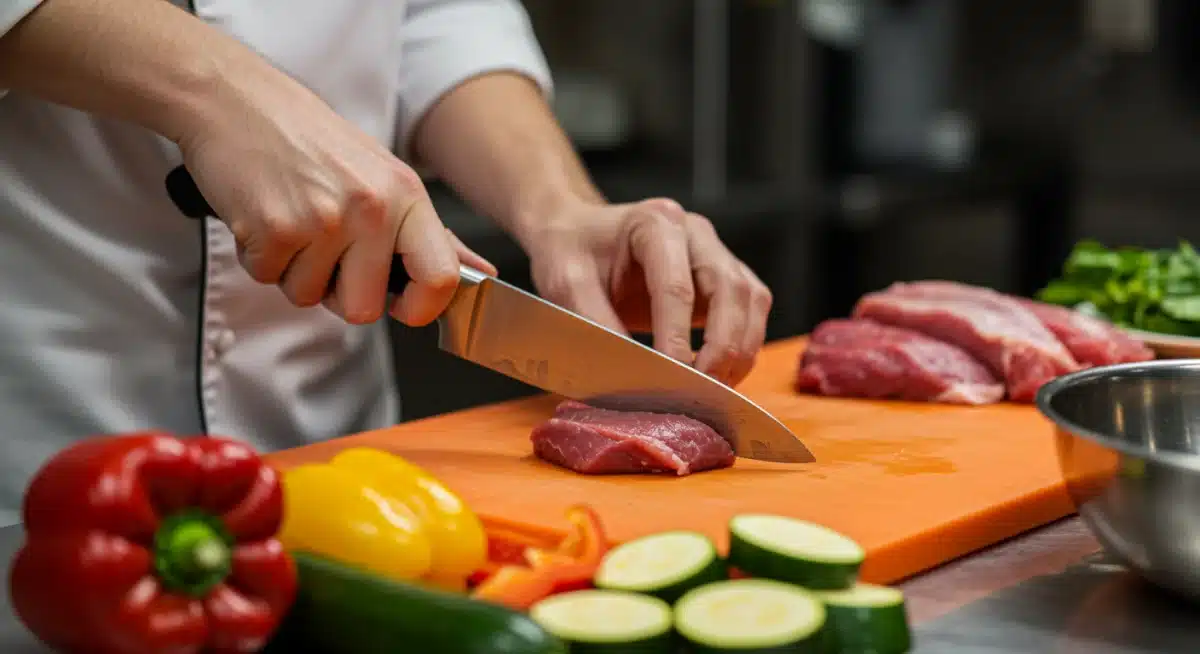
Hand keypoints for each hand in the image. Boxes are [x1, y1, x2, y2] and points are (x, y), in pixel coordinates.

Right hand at [173, 64, 487, 325]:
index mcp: (407, 196)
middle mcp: (372, 207)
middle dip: (337, 292)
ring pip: (309, 296)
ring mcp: (323, 219)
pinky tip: (264, 214)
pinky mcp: (274, 229)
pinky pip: (268, 278)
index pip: (441, 278)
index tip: (401, 305)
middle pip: (365, 308)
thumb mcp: (385, 177)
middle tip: (323, 247)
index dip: (421, 308)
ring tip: (292, 219)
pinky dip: (260, 257)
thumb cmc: (311, 141)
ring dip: (294, 270)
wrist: (235, 100)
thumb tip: (482, 274)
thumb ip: (433, 235)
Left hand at [523, 198, 772, 386]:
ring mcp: (715, 252)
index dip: (676, 336)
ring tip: (715, 389)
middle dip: (722, 346)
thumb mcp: (565, 284)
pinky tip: (720, 374)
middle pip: (730, 290)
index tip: (669, 376)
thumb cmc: (569, 253)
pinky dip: (743, 345)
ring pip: (751, 300)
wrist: (576, 234)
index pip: (676, 286)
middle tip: (702, 390)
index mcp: (655, 223)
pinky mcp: (724, 277)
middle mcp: (695, 232)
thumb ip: (595, 324)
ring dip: (740, 349)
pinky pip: (750, 310)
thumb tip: (631, 374)